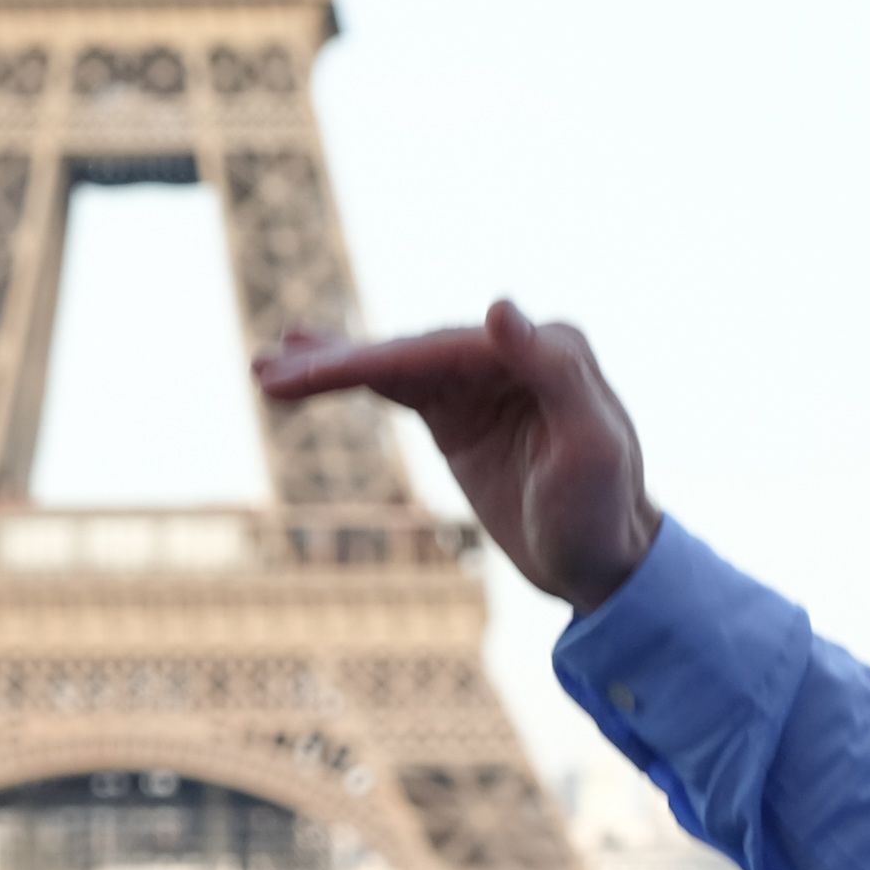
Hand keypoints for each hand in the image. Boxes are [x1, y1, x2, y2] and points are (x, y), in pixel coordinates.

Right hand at [254, 299, 661, 610]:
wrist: (604, 561)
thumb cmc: (604, 511)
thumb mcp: (590, 447)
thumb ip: (554, 372)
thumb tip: (499, 308)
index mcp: (543, 350)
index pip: (440, 349)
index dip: (371, 359)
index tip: (311, 370)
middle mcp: (510, 351)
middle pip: (408, 351)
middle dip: (335, 363)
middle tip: (266, 372)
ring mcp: (481, 380)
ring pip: (394, 365)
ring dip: (330, 365)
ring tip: (264, 367)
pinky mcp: (459, 411)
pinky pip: (397, 387)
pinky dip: (353, 380)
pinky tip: (309, 369)